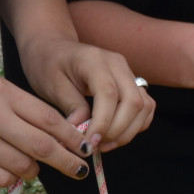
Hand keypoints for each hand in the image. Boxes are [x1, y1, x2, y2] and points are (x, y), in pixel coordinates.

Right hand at [0, 74, 94, 186]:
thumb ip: (27, 109)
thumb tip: (65, 136)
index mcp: (2, 93)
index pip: (49, 119)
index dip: (73, 138)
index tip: (87, 148)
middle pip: (42, 147)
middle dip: (67, 162)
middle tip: (81, 170)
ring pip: (24, 167)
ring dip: (35, 170)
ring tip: (32, 165)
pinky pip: (2, 179)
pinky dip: (12, 178)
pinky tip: (9, 169)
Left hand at [15, 34, 154, 153]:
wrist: (53, 47)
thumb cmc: (48, 65)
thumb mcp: (52, 85)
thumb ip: (71, 107)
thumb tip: (83, 134)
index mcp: (94, 60)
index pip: (109, 94)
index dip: (103, 122)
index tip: (90, 142)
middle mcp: (117, 64)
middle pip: (134, 102)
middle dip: (118, 131)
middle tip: (97, 146)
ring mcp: (127, 72)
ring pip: (144, 106)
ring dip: (128, 131)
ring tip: (105, 144)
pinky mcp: (132, 82)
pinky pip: (145, 107)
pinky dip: (135, 125)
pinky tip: (115, 135)